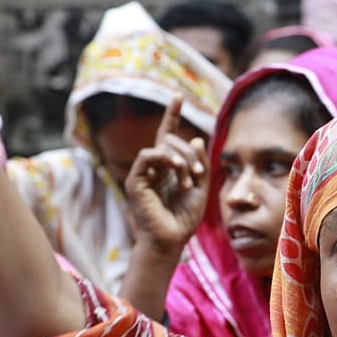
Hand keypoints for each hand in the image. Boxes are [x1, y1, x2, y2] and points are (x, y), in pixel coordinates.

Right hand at [124, 95, 208, 259]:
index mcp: (169, 166)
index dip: (172, 115)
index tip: (177, 96)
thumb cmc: (184, 217)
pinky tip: (174, 168)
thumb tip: (196, 139)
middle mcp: (155, 166)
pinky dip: (163, 157)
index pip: (169, 135)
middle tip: (198, 174)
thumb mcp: (201, 187)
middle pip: (172, 140)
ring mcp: (144, 172)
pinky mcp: (136, 180)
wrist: (171, 239)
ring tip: (187, 179)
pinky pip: (147, 156)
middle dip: (190, 153)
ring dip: (181, 159)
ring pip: (162, 146)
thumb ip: (200, 163)